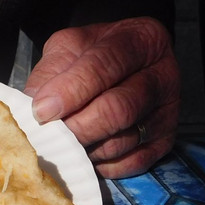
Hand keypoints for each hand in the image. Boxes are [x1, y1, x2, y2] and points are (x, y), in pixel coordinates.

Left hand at [24, 17, 178, 178]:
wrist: (122, 67)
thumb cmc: (91, 56)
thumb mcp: (69, 48)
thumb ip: (52, 72)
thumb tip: (36, 110)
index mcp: (140, 39)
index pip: (105, 64)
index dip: (71, 90)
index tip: (42, 111)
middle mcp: (163, 74)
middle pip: (118, 108)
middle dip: (77, 127)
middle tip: (50, 136)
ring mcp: (168, 110)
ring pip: (123, 141)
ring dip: (86, 148)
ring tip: (65, 143)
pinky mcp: (166, 141)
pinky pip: (132, 162)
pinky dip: (104, 164)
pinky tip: (88, 153)